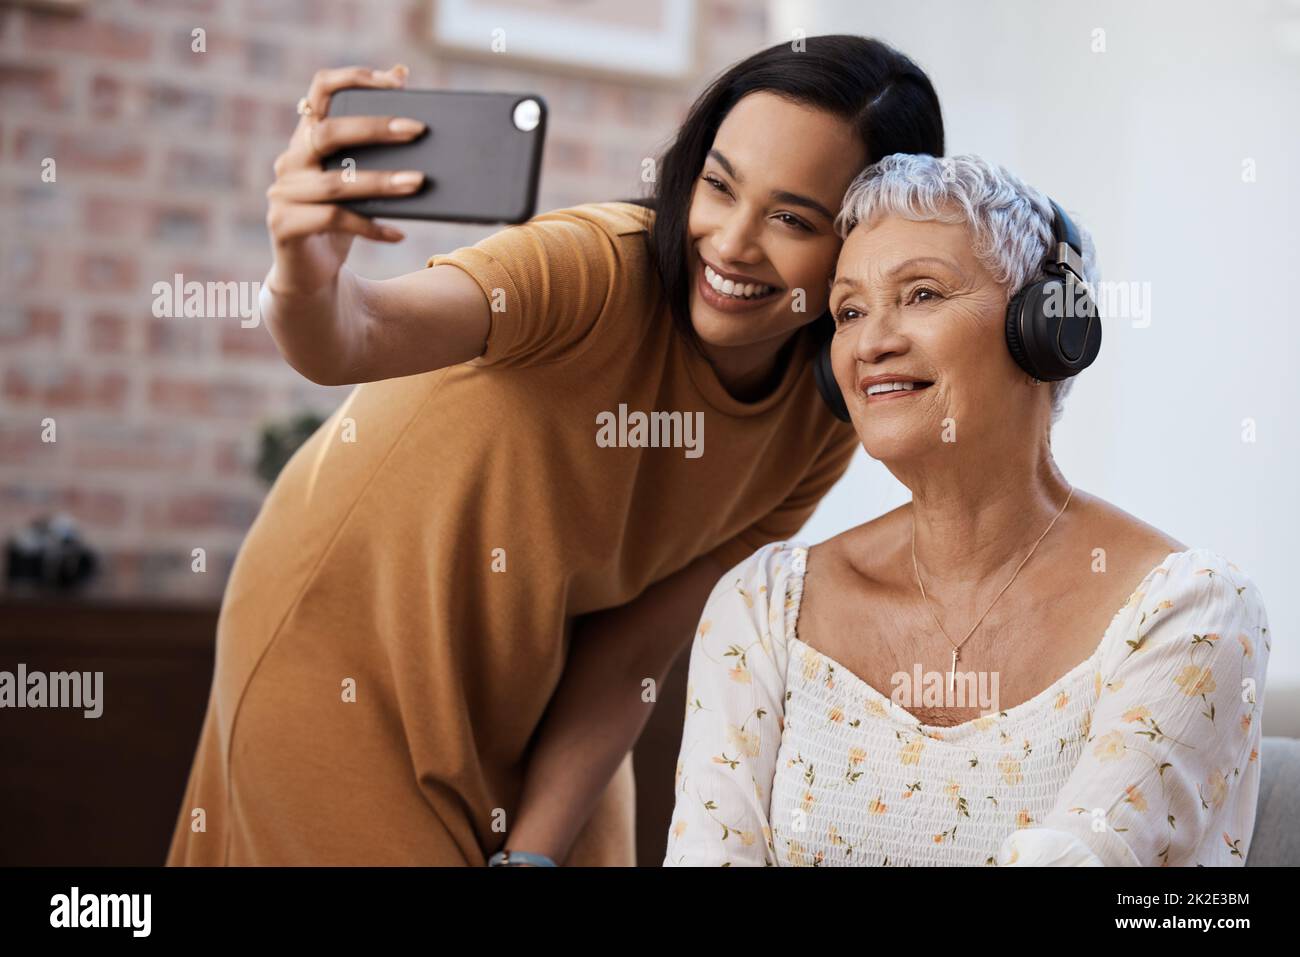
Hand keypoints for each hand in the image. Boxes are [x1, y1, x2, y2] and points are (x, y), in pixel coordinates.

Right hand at [265, 63, 425, 295]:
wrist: (310, 275)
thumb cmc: (339, 221)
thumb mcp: (358, 182)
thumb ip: (374, 147)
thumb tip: (410, 99)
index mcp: (307, 139)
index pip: (321, 89)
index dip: (355, 79)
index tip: (396, 80)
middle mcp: (290, 160)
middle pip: (328, 132)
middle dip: (375, 128)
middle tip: (417, 129)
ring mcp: (283, 194)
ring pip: (335, 182)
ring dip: (381, 182)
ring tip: (418, 182)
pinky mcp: (285, 226)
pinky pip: (334, 221)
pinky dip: (371, 227)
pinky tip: (399, 233)